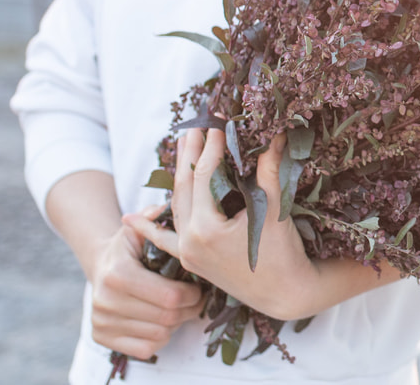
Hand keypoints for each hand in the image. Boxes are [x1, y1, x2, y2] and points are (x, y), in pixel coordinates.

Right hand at [86, 222, 204, 359]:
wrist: (101, 266)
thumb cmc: (130, 247)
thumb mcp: (139, 228)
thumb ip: (154, 218)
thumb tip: (166, 206)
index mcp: (117, 274)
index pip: (170, 296)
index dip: (193, 294)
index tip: (199, 287)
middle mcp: (104, 300)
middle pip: (167, 317)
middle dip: (189, 310)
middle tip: (197, 300)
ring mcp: (101, 322)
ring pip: (159, 335)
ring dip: (176, 324)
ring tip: (179, 308)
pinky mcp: (102, 338)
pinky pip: (146, 348)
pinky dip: (159, 337)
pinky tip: (161, 321)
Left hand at [125, 128, 399, 320]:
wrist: (287, 294)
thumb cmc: (284, 253)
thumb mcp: (275, 209)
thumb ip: (269, 171)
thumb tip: (274, 135)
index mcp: (206, 228)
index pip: (203, 177)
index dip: (210, 148)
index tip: (216, 125)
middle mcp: (190, 241)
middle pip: (184, 188)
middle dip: (189, 156)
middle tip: (195, 127)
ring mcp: (188, 253)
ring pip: (177, 208)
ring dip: (177, 178)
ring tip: (182, 150)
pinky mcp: (192, 262)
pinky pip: (165, 243)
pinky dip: (149, 230)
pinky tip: (131, 219)